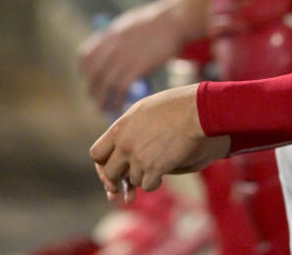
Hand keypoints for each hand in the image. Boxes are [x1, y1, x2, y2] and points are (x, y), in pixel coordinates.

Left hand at [78, 2, 183, 112]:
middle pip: (94, 73)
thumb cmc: (158, 22)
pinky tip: (118, 107)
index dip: (86, 72)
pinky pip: (120, 88)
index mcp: (109, 35)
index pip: (85, 56)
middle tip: (98, 100)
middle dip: (93, 89)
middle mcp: (112, 46)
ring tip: (104, 109)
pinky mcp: (137, 66)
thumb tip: (114, 55)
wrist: (174, 20)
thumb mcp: (131, 25)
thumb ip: (119, 39)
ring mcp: (123, 56)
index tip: (91, 80)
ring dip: (102, 100)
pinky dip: (117, 100)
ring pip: (104, 84)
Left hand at [89, 84, 230, 201]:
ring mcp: (139, 159)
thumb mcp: (141, 110)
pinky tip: (162, 173)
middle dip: (120, 175)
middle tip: (131, 173)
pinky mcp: (155, 169)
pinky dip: (155, 182)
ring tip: (154, 164)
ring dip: (142, 176)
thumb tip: (119, 139)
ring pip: (132, 180)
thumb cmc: (172, 106)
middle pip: (110, 172)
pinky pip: (148, 185)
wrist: (194, 112)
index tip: (114, 163)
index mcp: (119, 129)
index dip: (103, 161)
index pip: (96, 154)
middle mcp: (125, 145)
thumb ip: (127, 127)